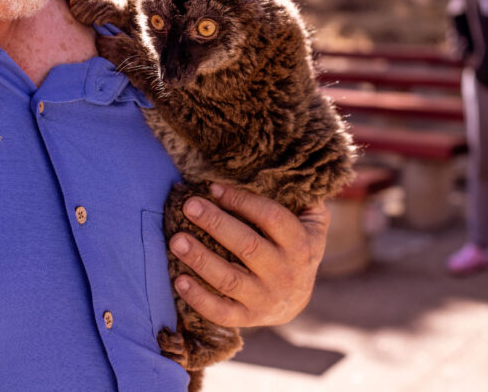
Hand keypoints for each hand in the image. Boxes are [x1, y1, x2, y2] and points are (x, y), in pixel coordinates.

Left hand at [169, 182, 328, 327]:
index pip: (271, 218)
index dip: (242, 201)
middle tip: (189, 205)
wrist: (296, 299)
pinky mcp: (248, 318)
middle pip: (248, 246)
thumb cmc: (296, 247)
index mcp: (301, 244)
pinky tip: (178, 280)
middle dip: (216, 223)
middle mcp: (285, 273)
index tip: (213, 187)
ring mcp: (266, 299)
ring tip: (175, 240)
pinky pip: (221, 312)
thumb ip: (304, 198)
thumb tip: (287, 169)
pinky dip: (199, 298)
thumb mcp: (312, 222)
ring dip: (200, 259)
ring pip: (230, 279)